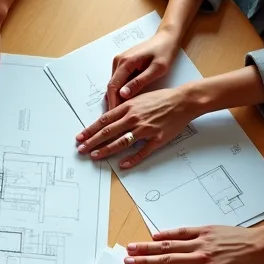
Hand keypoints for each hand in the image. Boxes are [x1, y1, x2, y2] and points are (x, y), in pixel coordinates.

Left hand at [76, 85, 201, 168]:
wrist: (183, 101)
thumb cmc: (161, 98)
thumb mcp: (138, 98)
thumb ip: (123, 108)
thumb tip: (107, 117)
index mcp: (128, 107)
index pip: (104, 120)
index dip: (90, 130)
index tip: (80, 137)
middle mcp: (134, 118)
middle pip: (108, 132)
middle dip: (93, 142)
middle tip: (81, 150)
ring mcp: (145, 129)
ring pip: (122, 142)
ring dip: (107, 150)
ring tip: (95, 156)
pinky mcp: (157, 139)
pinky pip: (142, 151)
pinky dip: (132, 159)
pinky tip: (122, 165)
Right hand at [106, 29, 180, 108]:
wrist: (166, 38)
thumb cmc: (164, 51)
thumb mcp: (156, 69)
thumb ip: (139, 82)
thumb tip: (123, 94)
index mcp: (126, 62)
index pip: (113, 86)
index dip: (112, 103)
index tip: (114, 116)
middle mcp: (119, 61)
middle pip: (111, 86)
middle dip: (113, 102)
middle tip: (118, 118)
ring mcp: (120, 61)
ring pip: (114, 84)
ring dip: (117, 97)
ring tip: (123, 112)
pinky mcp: (123, 63)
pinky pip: (119, 80)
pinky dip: (121, 90)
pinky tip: (128, 99)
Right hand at [125, 225, 263, 263]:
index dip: (148, 263)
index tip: (133, 263)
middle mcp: (199, 248)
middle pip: (164, 250)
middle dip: (143, 252)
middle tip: (126, 252)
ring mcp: (203, 237)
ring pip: (171, 239)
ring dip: (151, 242)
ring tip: (135, 244)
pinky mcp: (209, 229)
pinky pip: (184, 231)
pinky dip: (169, 232)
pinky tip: (159, 234)